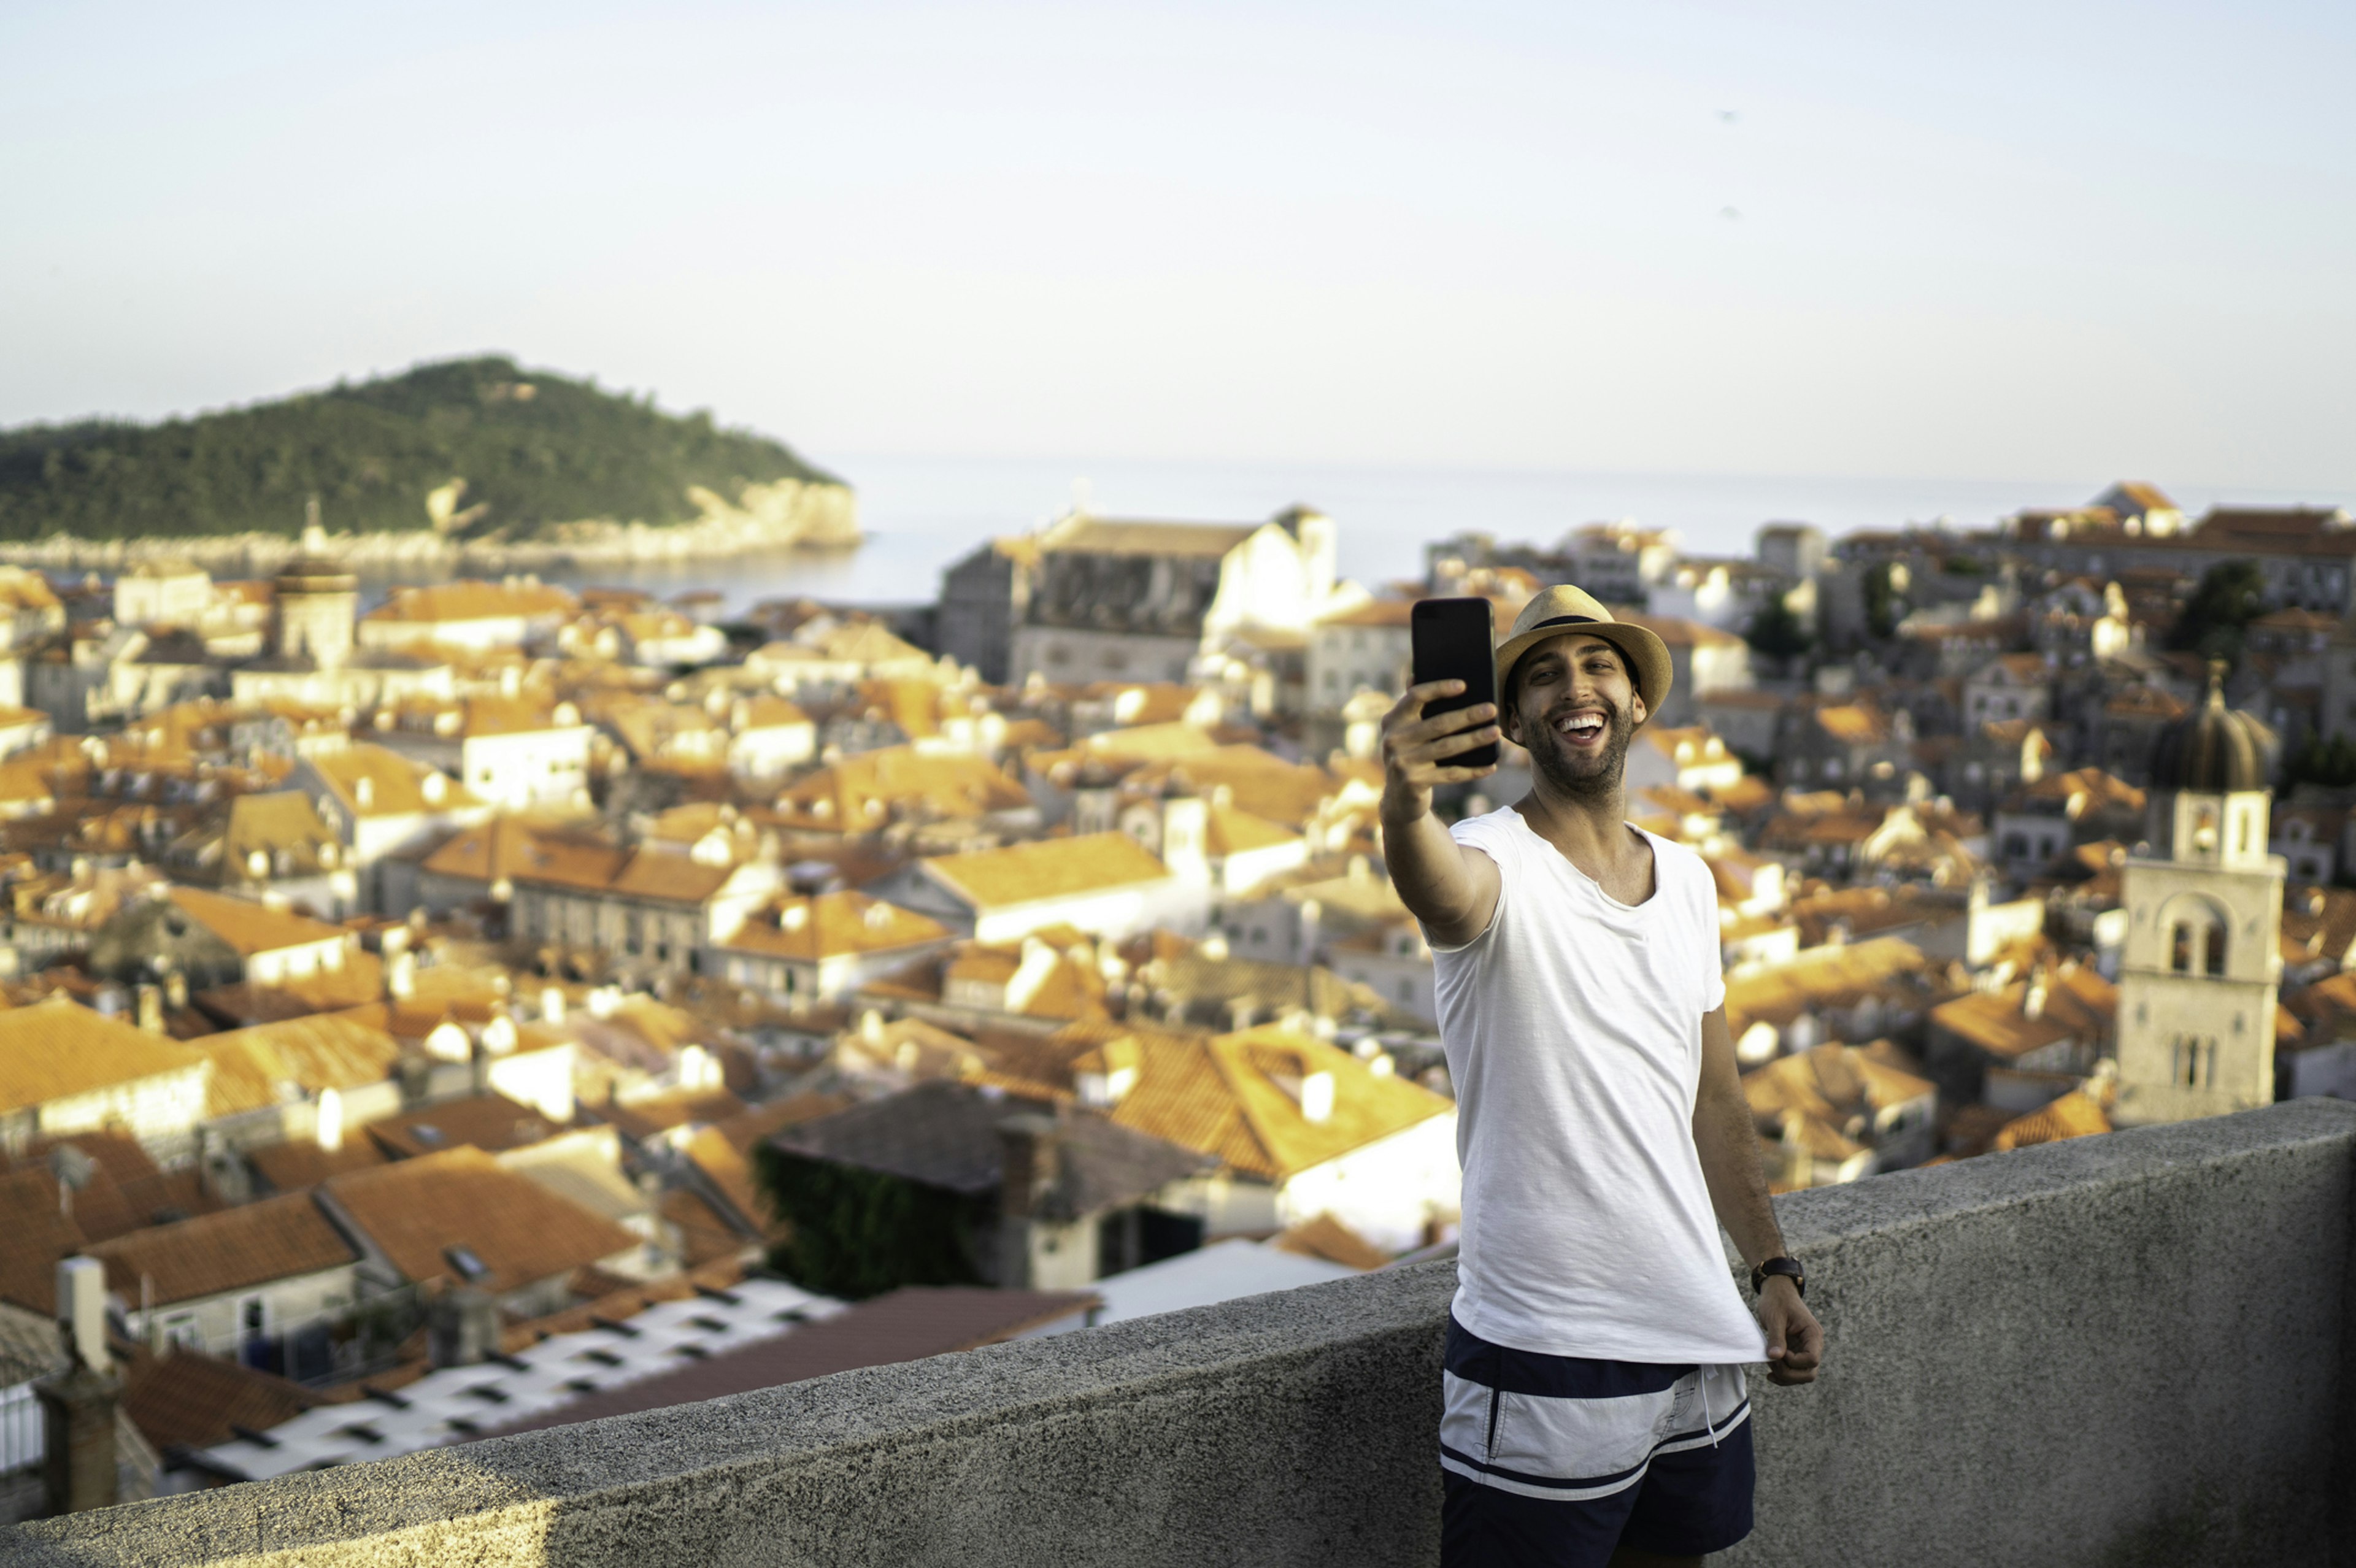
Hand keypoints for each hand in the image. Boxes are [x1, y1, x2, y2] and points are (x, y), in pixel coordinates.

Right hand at [1379, 681, 1499, 822]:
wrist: (1399, 797)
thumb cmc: (1410, 754)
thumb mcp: (1406, 730)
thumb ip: (1412, 705)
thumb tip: (1417, 673)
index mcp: (1392, 720)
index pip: (1415, 696)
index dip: (1439, 688)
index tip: (1464, 685)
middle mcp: (1393, 740)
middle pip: (1438, 723)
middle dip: (1468, 715)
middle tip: (1492, 709)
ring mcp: (1402, 762)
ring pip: (1447, 748)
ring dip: (1475, 739)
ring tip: (1496, 732)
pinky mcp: (1414, 783)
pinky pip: (1450, 774)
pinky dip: (1473, 771)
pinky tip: (1491, 766)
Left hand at [1759, 1278, 1821, 1386]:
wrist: (1777, 1292)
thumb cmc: (1777, 1300)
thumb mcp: (1774, 1317)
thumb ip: (1776, 1337)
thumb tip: (1775, 1357)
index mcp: (1813, 1334)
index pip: (1812, 1359)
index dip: (1793, 1361)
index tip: (1779, 1351)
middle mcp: (1814, 1345)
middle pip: (1809, 1373)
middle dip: (1788, 1373)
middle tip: (1771, 1362)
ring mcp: (1806, 1350)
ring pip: (1803, 1376)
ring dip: (1785, 1376)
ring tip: (1769, 1364)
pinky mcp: (1797, 1353)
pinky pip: (1795, 1372)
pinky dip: (1784, 1376)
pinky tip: (1771, 1374)